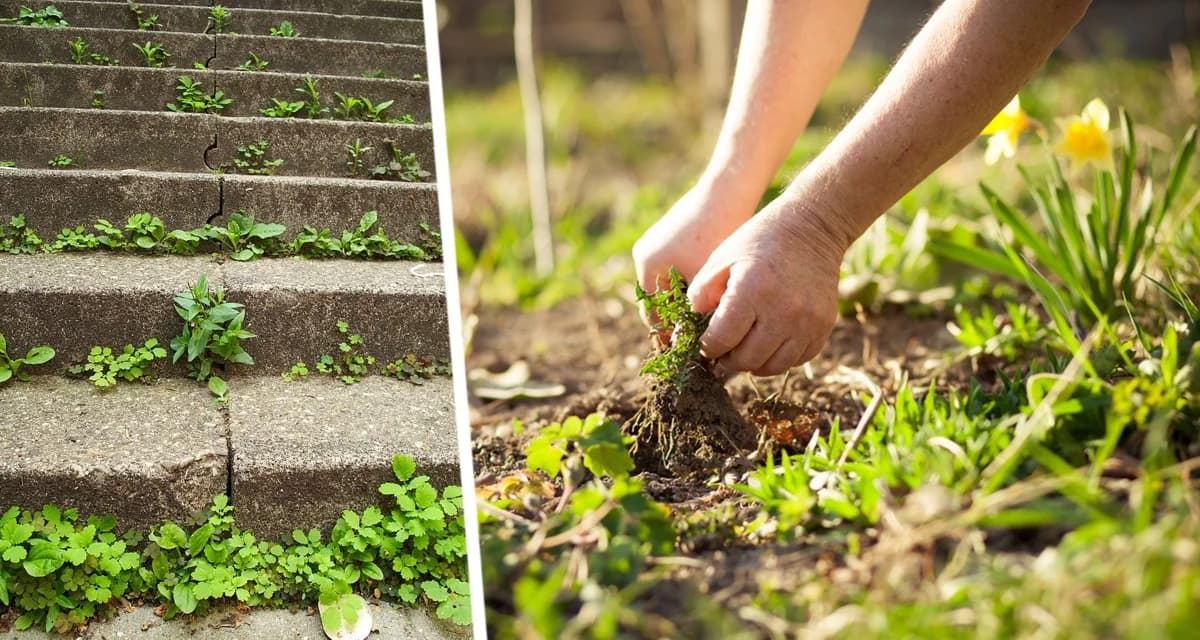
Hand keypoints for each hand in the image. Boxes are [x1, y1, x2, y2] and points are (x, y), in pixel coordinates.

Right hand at [632, 183, 756, 331]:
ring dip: (685, 303)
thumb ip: (690, 311)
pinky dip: (691, 285)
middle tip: (696, 343)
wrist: (728, 190)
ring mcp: (659, 243)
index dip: (667, 336)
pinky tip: (713, 295)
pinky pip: (678, 270)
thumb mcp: (703, 279)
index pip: (652, 313)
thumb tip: (684, 345)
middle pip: (658, 300)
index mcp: (648, 265)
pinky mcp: (674, 236)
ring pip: (670, 286)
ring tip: (706, 322)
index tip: (683, 354)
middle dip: (675, 321)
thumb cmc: (716, 233)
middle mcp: (647, 254)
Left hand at [686, 198, 846, 375]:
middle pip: (747, 360)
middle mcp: (782, 311)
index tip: (704, 344)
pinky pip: (797, 360)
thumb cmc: (759, 241)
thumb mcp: (721, 258)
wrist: (812, 228)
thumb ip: (701, 293)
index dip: (707, 347)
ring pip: (772, 367)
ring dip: (753, 364)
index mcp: (752, 291)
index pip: (722, 340)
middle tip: (721, 353)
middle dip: (727, 360)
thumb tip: (691, 328)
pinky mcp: (824, 327)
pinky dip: (779, 358)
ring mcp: (807, 322)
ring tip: (743, 351)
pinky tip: (768, 344)